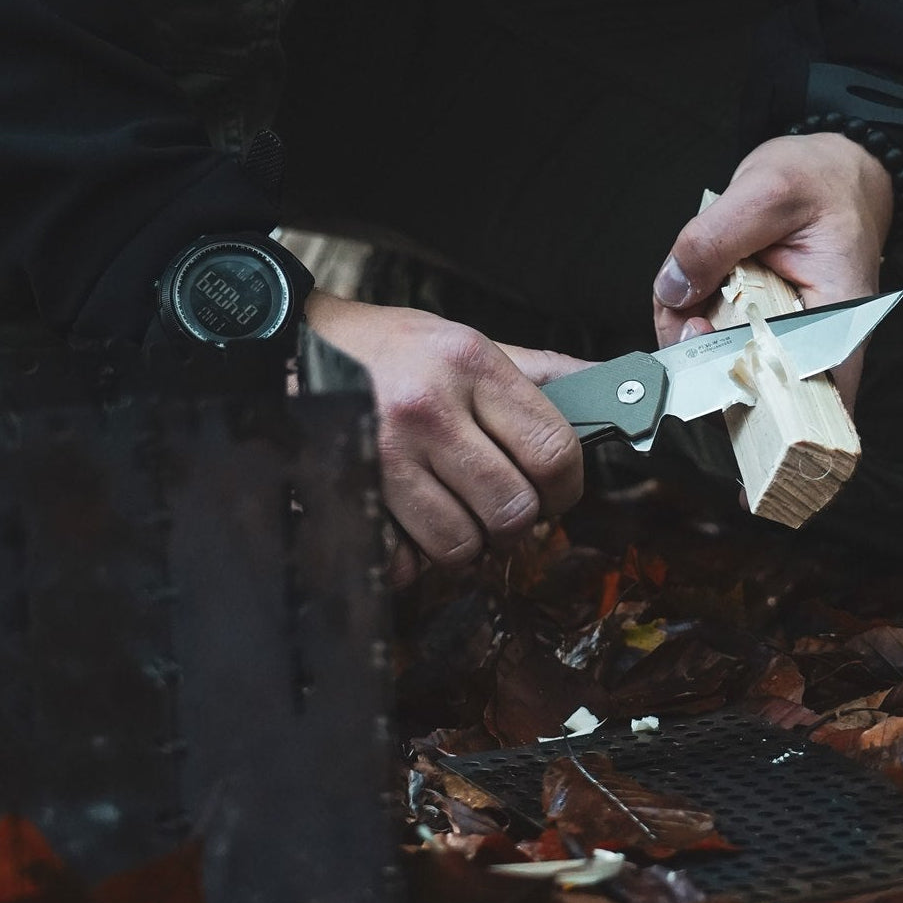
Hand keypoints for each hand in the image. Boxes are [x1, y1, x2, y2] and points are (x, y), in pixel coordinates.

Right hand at [306, 292, 588, 585]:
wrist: (287, 347)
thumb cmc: (387, 349)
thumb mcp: (466, 341)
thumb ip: (541, 374)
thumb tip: (615, 390)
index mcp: (470, 364)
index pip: (555, 452)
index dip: (567, 488)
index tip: (554, 491)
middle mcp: (429, 410)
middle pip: (513, 510)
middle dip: (515, 522)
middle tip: (498, 506)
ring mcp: (383, 455)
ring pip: (461, 546)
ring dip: (464, 543)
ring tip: (450, 511)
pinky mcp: (347, 493)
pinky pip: (404, 561)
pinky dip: (411, 557)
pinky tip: (407, 523)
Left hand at [652, 133, 893, 412]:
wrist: (830, 169)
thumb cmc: (823, 181)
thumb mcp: (769, 192)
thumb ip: (716, 239)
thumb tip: (675, 287)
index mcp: (836, 322)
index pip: (805, 402)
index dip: (756, 409)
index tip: (712, 376)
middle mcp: (807, 343)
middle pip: (748, 390)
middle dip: (700, 362)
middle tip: (686, 314)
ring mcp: (775, 339)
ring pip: (717, 367)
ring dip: (686, 333)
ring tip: (691, 281)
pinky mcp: (749, 328)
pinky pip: (708, 341)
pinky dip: (688, 318)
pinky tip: (692, 286)